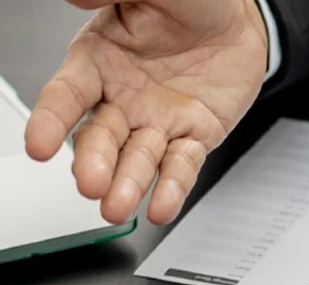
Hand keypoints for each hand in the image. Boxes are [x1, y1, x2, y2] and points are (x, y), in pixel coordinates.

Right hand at [25, 0, 268, 225]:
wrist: (238, 20)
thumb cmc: (189, 1)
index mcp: (100, 59)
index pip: (67, 95)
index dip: (52, 121)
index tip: (39, 147)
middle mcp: (124, 98)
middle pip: (102, 138)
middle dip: (95, 163)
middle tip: (91, 185)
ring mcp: (158, 122)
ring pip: (138, 160)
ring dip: (128, 185)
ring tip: (117, 208)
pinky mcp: (194, 138)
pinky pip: (182, 168)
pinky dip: (173, 189)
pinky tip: (161, 209)